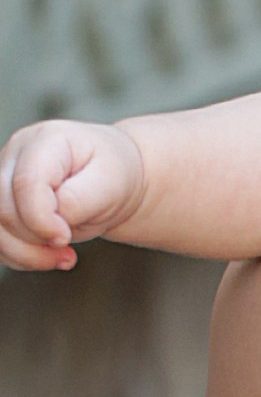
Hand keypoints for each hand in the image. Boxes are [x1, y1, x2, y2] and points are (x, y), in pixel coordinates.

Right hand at [0, 118, 146, 268]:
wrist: (111, 179)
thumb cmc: (112, 173)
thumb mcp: (112, 183)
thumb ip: (80, 199)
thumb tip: (55, 217)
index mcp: (47, 140)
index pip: (26, 183)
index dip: (41, 219)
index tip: (65, 236)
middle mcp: (16, 155)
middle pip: (3, 207)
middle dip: (34, 239)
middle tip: (67, 247)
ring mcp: (3, 178)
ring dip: (25, 253)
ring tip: (62, 256)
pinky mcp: (2, 203)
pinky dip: (20, 255)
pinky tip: (48, 255)